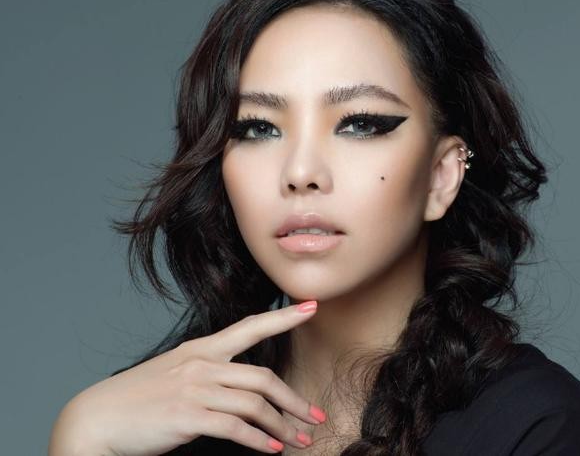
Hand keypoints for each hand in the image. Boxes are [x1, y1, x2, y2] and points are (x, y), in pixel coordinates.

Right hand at [49, 300, 322, 454]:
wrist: (95, 418)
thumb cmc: (136, 398)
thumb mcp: (174, 373)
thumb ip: (207, 374)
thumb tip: (237, 390)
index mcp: (201, 349)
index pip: (250, 326)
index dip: (283, 317)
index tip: (310, 307)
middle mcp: (202, 364)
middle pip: (263, 376)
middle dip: (294, 399)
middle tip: (314, 415)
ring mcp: (195, 389)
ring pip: (254, 404)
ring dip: (283, 425)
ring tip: (299, 440)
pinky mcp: (188, 416)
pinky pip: (236, 428)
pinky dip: (259, 441)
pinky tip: (272, 450)